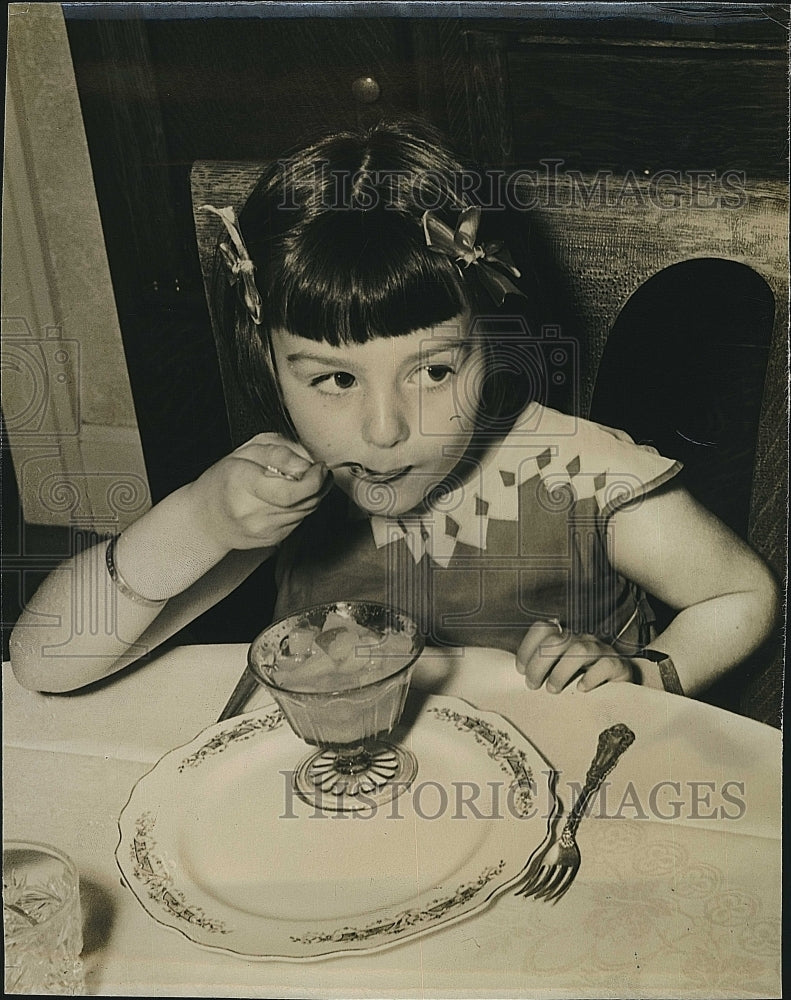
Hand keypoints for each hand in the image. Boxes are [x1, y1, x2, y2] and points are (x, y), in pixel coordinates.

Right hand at [185, 433, 331, 551]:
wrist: (206, 519)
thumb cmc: (224, 480)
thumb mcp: (245, 452)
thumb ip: (279, 453)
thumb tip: (307, 464)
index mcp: (242, 484)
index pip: (291, 492)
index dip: (314, 479)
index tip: (319, 466)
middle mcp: (253, 512)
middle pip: (305, 501)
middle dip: (319, 483)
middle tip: (317, 469)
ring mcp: (264, 530)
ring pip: (307, 511)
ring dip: (313, 494)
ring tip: (302, 480)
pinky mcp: (273, 540)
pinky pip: (300, 520)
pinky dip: (302, 506)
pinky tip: (289, 497)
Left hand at [516, 622, 633, 692]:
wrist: (620, 687)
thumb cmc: (582, 680)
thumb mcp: (559, 672)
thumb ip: (541, 670)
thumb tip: (516, 679)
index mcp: (565, 638)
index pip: (543, 629)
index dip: (527, 648)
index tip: (521, 670)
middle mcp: (581, 639)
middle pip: (556, 640)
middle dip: (539, 664)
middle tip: (533, 685)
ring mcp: (601, 650)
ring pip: (579, 650)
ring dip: (561, 672)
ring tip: (553, 690)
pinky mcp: (618, 665)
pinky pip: (605, 664)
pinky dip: (591, 677)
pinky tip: (582, 689)